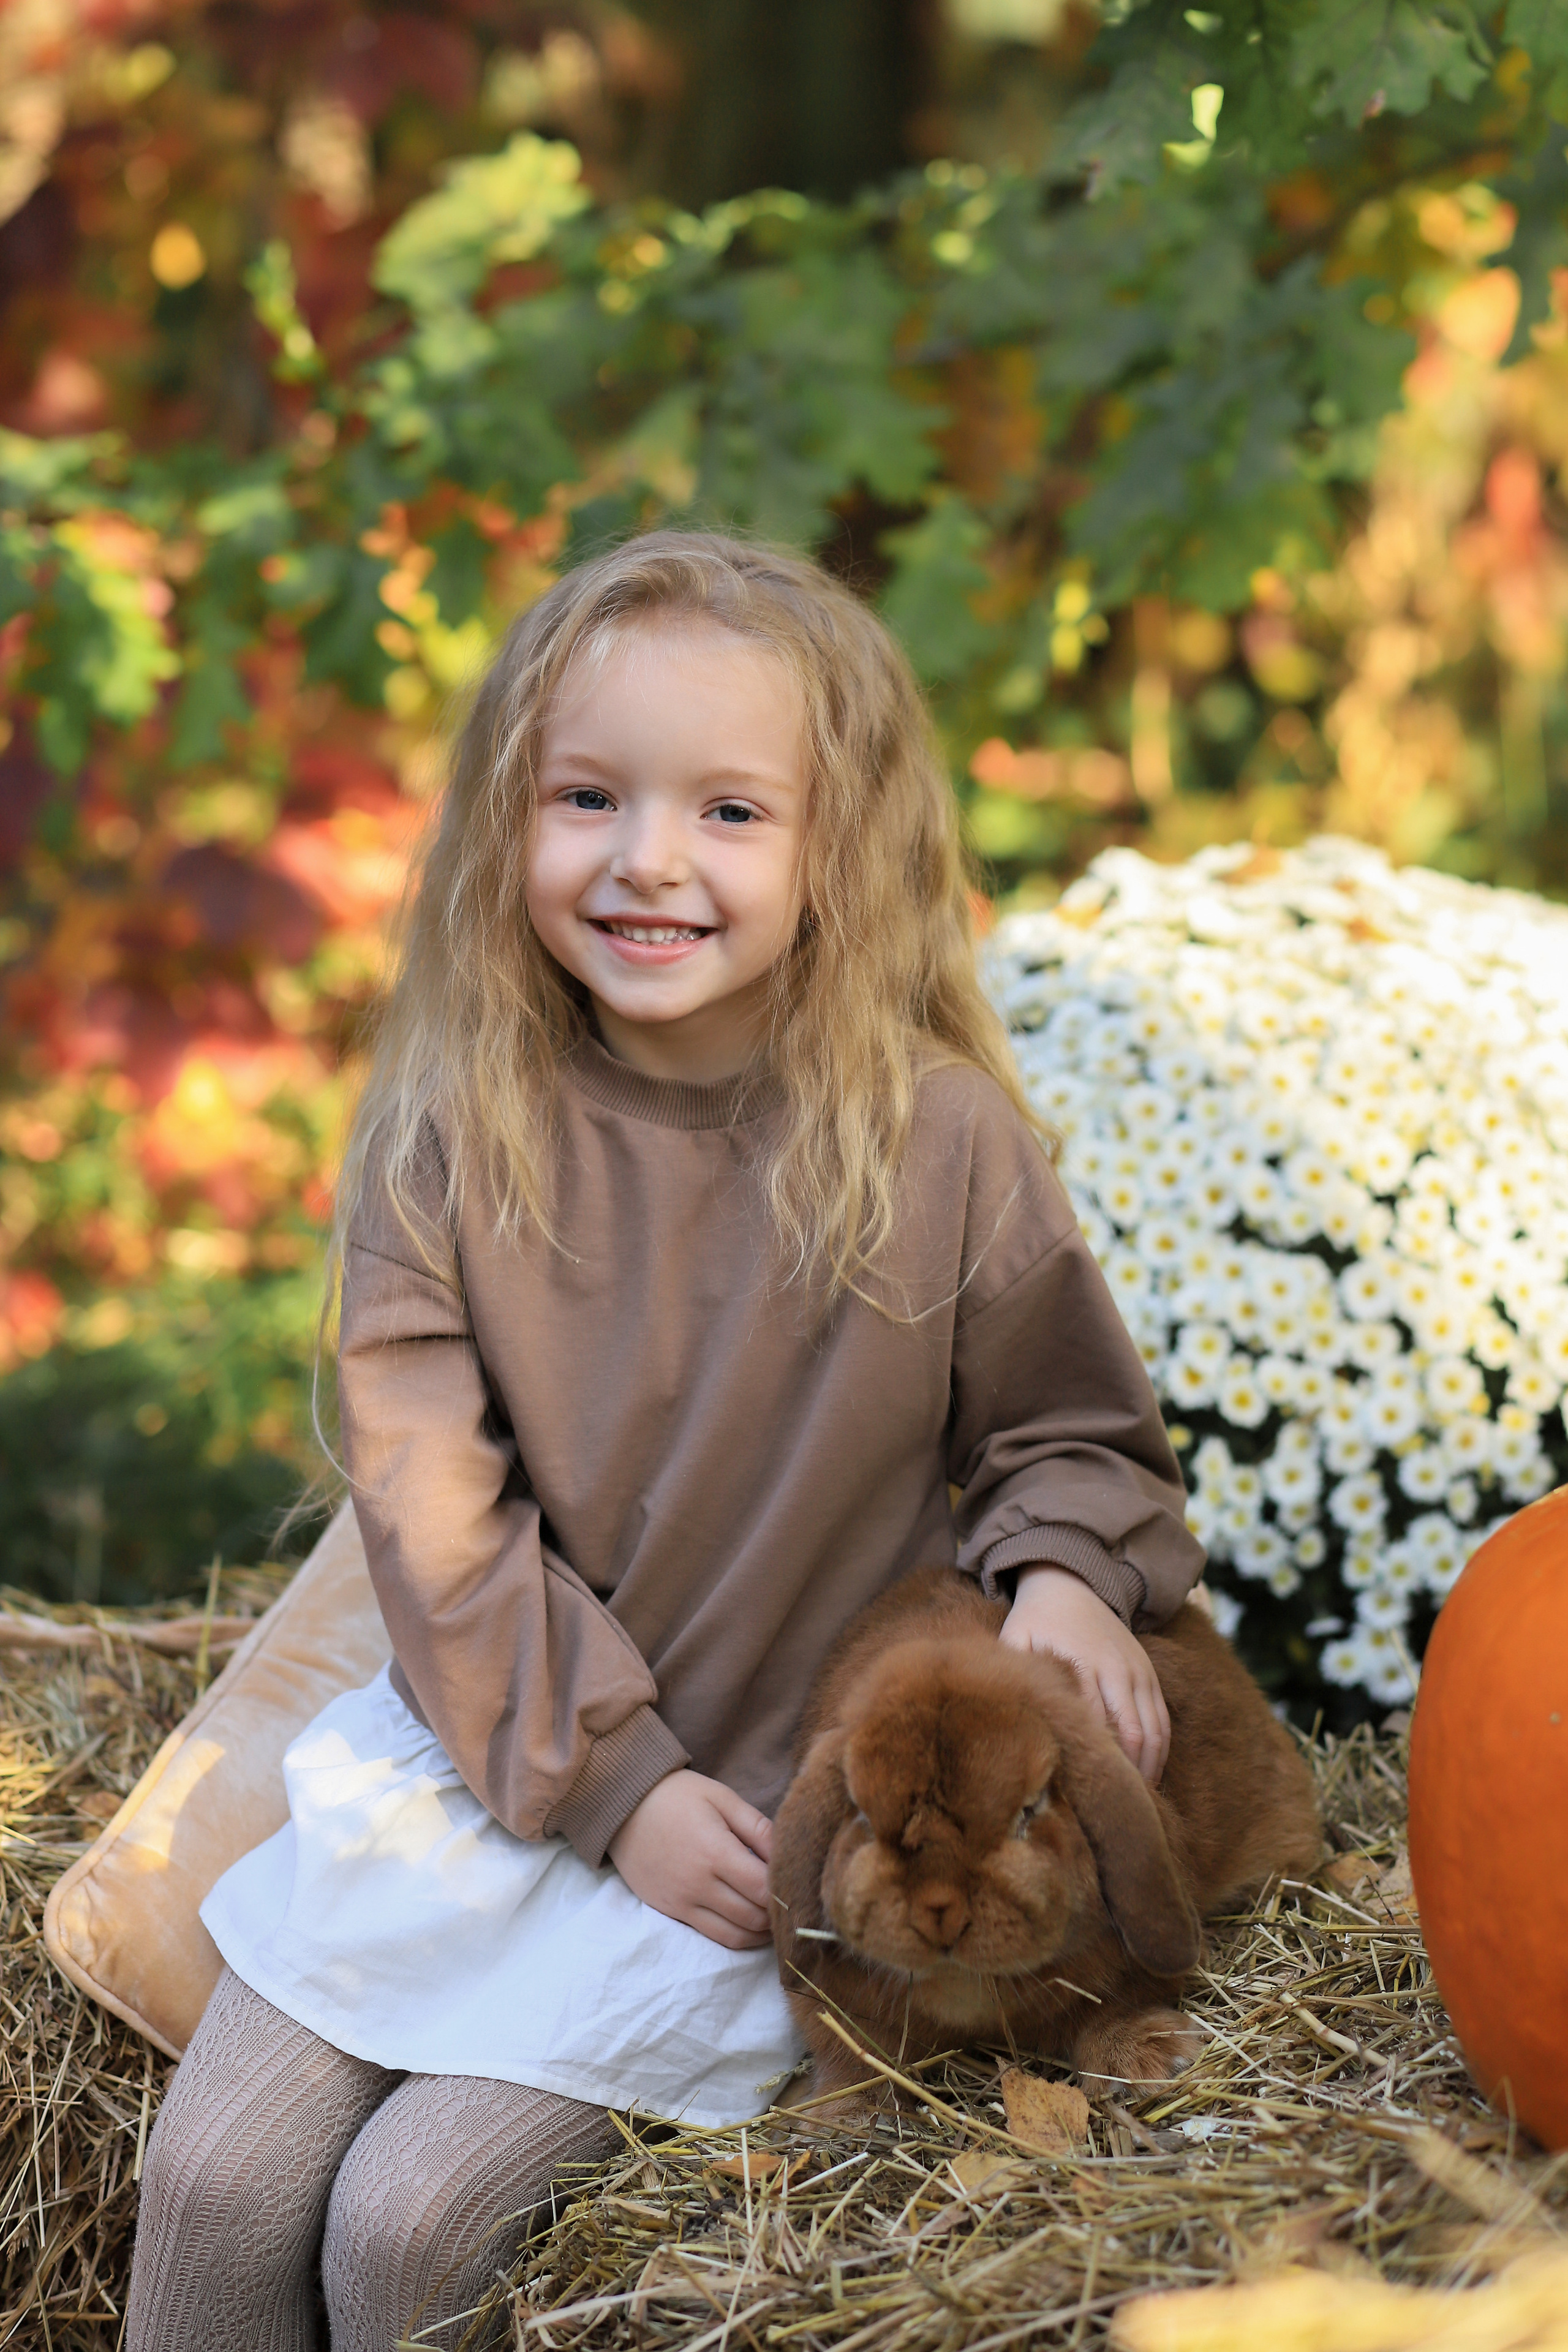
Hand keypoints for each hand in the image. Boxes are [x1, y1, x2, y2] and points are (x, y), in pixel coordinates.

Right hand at [607, 1768, 773, 1950]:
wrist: (622, 1805)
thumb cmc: (677, 1795)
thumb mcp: (722, 1798)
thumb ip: (758, 1827)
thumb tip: (787, 1854)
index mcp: (715, 1852)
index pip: (763, 1890)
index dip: (785, 1892)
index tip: (797, 1884)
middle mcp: (698, 1884)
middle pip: (753, 1918)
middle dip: (778, 1914)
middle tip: (791, 1902)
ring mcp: (682, 1902)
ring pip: (735, 1935)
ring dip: (761, 1932)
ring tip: (775, 1916)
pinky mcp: (670, 1910)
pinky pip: (712, 1935)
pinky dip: (736, 1935)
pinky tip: (750, 1922)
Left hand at [1000, 1564, 1169, 1785]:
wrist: (1071, 1582)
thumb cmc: (1035, 1620)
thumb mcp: (1015, 1637)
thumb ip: (1016, 1674)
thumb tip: (1015, 1716)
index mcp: (1080, 1663)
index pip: (1091, 1724)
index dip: (1091, 1762)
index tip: (1082, 1798)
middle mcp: (1115, 1669)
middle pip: (1128, 1735)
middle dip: (1123, 1777)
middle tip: (1111, 1813)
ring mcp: (1137, 1673)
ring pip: (1152, 1733)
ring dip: (1147, 1771)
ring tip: (1132, 1804)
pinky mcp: (1149, 1675)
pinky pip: (1163, 1722)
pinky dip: (1159, 1753)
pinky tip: (1148, 1779)